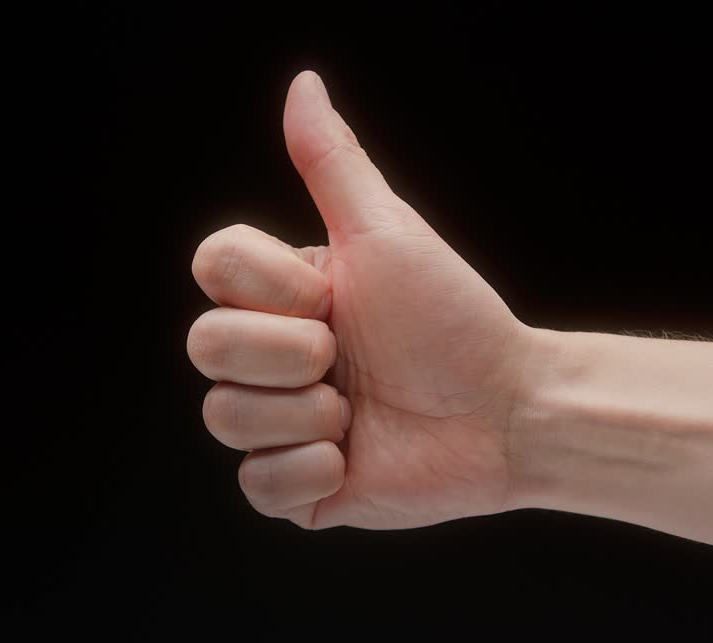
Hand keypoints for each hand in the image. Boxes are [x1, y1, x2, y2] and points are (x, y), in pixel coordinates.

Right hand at [188, 71, 542, 529]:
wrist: (507, 409)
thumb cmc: (453, 315)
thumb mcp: (385, 233)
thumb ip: (332, 163)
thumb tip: (303, 83)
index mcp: (279, 295)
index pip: (212, 272)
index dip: (271, 289)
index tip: (334, 296)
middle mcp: (269, 357)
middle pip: (204, 348)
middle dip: (289, 354)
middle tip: (347, 358)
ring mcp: (278, 424)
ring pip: (225, 417)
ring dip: (307, 414)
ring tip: (360, 412)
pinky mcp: (297, 488)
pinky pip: (256, 486)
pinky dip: (309, 470)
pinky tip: (354, 457)